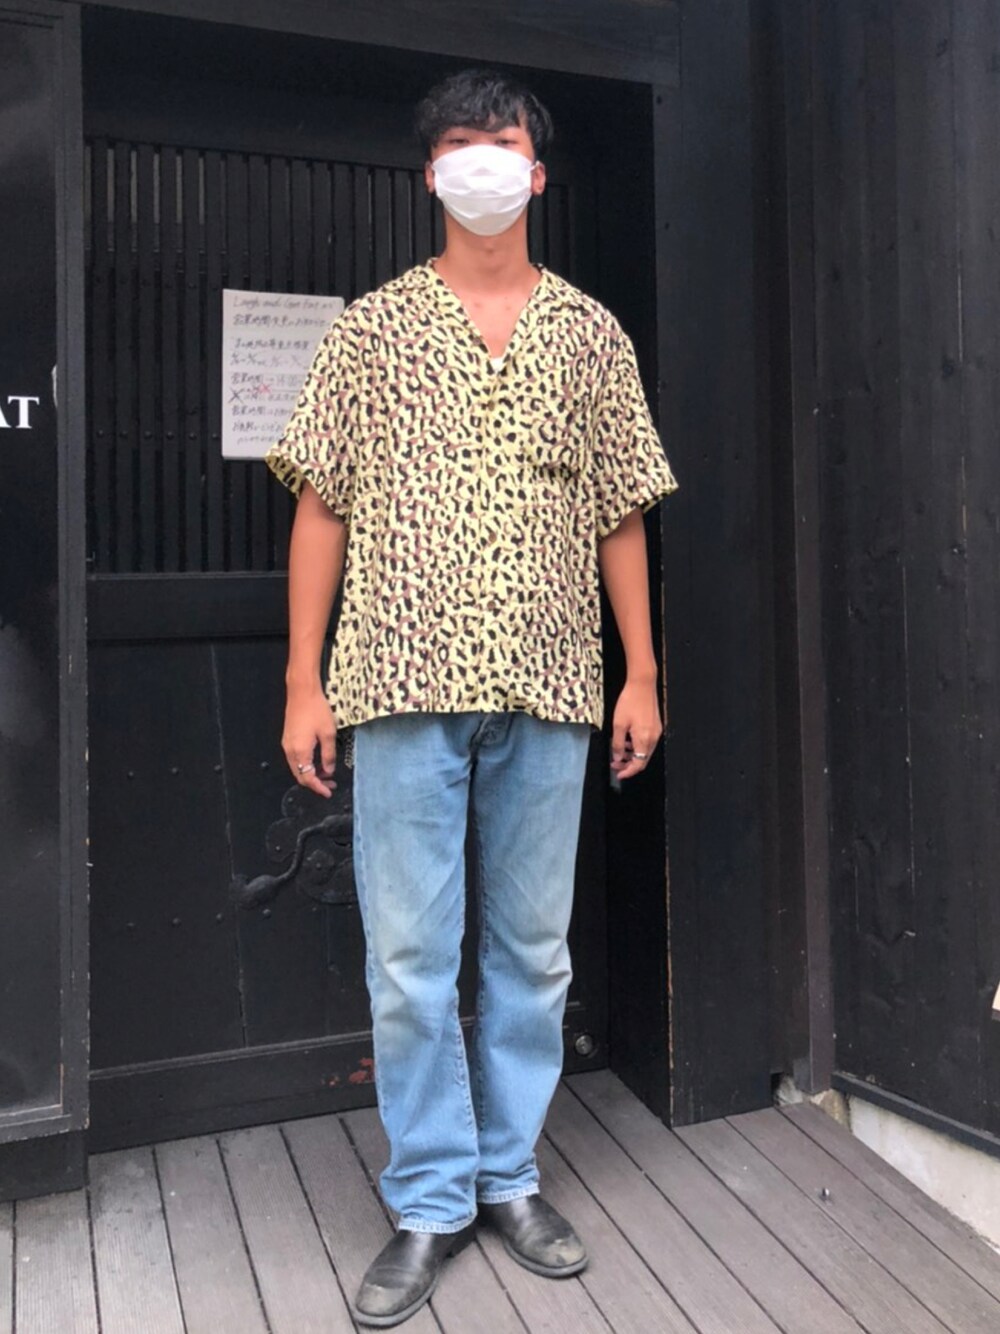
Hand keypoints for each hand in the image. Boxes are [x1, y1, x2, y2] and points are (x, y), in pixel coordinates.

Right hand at [282, 681, 336, 796]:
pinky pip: (295, 758)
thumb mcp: (328, 734)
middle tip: (330, 784)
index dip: (318, 787)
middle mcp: (290, 750)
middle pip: (300, 775)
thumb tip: (329, 770)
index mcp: (300, 751)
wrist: (302, 692)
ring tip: (327, 772)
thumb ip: (328, 755)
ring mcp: (287, 744)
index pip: (307, 777)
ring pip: (297, 767)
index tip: (329, 792)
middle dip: (315, 782)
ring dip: (311, 773)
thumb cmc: (316, 709)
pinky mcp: (288, 738)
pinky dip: (306, 764)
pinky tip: (317, 760)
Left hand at [610, 678, 662, 780]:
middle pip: (643, 759)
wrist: (642, 684)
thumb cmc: (630, 701)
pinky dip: (638, 745)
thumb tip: (618, 758)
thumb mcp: (618, 724)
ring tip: (620, 751)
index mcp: (644, 739)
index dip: (628, 772)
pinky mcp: (656, 725)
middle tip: (616, 764)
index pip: (638, 764)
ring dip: (633, 755)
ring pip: (645, 751)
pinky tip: (628, 740)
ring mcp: (657, 731)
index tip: (619, 774)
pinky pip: (648, 742)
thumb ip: (618, 744)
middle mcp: (654, 737)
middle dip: (629, 764)